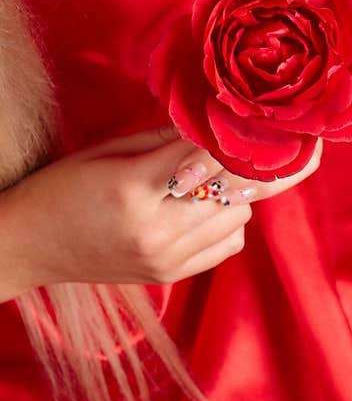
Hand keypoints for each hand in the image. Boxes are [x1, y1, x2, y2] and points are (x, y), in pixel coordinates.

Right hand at [0, 127, 320, 300]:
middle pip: (234, 191)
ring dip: (237, 194)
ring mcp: (167, 259)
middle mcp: (156, 230)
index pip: (209, 158)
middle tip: (261, 145)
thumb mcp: (108, 152)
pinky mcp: (173, 275)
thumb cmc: (64, 187)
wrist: (31, 246)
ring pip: (239, 217)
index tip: (271, 125)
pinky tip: (207, 208)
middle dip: (246, 165)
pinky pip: (231, 244)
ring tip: (214, 179)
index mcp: (133, 190)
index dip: (242, 141)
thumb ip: (167, 140)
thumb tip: (219, 126)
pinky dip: (230, 222)